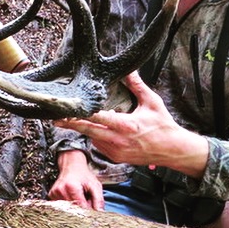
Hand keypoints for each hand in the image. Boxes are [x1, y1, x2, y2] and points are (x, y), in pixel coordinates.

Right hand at [49, 150, 103, 209]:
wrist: (71, 165)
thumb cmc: (83, 174)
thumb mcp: (95, 185)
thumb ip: (98, 199)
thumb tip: (99, 212)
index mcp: (71, 187)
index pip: (81, 207)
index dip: (88, 210)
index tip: (93, 210)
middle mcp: (60, 190)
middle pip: (74, 209)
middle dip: (82, 208)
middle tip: (86, 200)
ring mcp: (54, 193)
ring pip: (67, 209)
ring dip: (75, 206)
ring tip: (78, 197)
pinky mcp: (51, 195)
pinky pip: (62, 206)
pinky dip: (68, 204)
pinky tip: (71, 196)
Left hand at [55, 72, 208, 177]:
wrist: (173, 150)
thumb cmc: (163, 125)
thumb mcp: (152, 102)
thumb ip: (137, 85)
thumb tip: (128, 69)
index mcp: (127, 125)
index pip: (99, 118)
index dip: (81, 114)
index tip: (67, 110)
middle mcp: (119, 140)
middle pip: (88, 131)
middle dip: (71, 125)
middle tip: (56, 120)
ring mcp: (117, 151)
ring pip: (94, 138)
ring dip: (88, 129)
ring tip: (85, 121)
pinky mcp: (116, 158)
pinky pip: (100, 146)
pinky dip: (98, 137)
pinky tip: (103, 130)